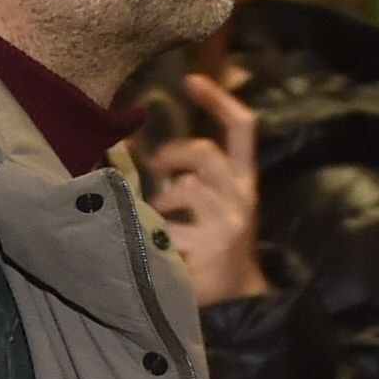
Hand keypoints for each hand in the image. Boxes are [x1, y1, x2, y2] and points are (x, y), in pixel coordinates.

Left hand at [145, 74, 265, 305]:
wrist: (238, 299)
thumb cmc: (215, 247)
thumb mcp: (213, 206)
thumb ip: (188, 176)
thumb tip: (134, 148)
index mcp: (244, 181)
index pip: (242, 128)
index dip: (218, 100)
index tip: (191, 79)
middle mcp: (242, 196)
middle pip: (205, 152)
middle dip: (171, 154)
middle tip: (155, 169)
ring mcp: (229, 221)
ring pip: (187, 186)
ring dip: (162, 198)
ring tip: (157, 216)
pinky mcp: (213, 246)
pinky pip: (171, 224)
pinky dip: (156, 229)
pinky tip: (156, 242)